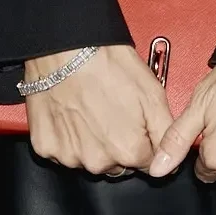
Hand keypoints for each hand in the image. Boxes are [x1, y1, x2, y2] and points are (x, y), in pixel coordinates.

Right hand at [23, 44, 173, 174]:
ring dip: (91, 143)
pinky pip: (62, 152)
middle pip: (117, 165)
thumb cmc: (109, 66)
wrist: (67, 49)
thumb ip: (166, 135)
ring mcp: (69, 157)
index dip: (144, 143)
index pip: (146, 164)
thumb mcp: (154, 95)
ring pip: (89, 159)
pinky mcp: (46, 148)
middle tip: (111, 113)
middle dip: (117, 145)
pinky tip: (70, 115)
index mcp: (129, 151)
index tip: (135, 124)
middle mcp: (99, 162)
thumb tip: (170, 162)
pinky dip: (66, 138)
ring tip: (89, 111)